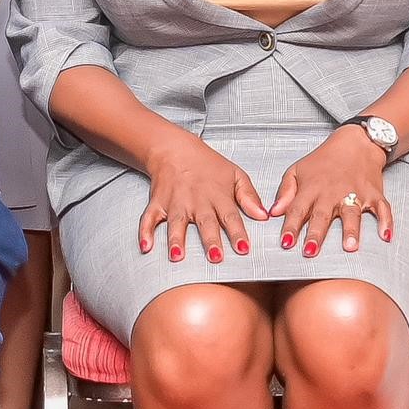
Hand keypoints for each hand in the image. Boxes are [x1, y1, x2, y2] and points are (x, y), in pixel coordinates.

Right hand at [138, 134, 266, 264]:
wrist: (175, 149)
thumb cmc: (208, 165)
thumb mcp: (235, 174)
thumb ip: (249, 196)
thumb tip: (264, 216)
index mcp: (218, 195)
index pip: (230, 216)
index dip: (237, 232)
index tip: (244, 248)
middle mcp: (197, 200)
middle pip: (204, 222)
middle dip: (210, 240)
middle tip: (215, 258)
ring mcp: (175, 202)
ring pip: (176, 223)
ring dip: (176, 240)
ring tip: (177, 257)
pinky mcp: (157, 203)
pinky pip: (149, 219)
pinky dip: (145, 232)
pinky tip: (146, 247)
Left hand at [267, 125, 394, 255]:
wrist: (355, 142)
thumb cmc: (323, 160)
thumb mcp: (297, 170)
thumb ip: (285, 192)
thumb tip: (273, 212)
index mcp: (312, 188)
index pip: (298, 209)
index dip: (290, 227)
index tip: (285, 243)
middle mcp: (333, 192)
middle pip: (322, 215)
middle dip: (316, 233)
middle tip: (311, 251)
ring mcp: (355, 193)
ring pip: (352, 213)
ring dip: (351, 230)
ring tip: (349, 247)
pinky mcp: (374, 193)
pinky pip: (382, 209)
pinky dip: (386, 221)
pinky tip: (386, 236)